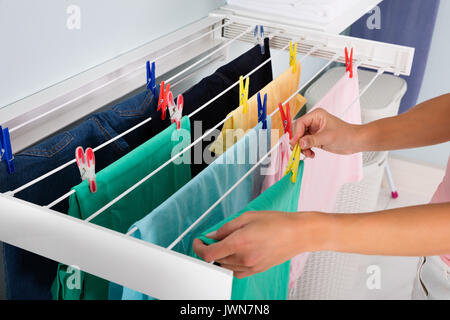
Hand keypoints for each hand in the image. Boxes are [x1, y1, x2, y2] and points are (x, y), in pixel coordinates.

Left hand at [193, 211, 323, 278]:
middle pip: (216, 259)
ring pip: (225, 266)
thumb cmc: (277, 222)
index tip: (198, 241)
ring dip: (221, 256)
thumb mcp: (248, 217)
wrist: (298, 234)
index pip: (209, 253)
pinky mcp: (257, 270)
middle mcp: (243, 257)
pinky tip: (236, 253)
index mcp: (239, 242)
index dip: (198, 247)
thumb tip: (213, 235)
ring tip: (229, 243)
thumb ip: (227, 227)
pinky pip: (236, 272)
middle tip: (214, 237)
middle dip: (211, 249)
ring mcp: (251, 266)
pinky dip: (231, 264)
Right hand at [290, 108, 360, 157]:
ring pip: (300, 138)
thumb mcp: (327, 137)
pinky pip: (305, 144)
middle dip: (298, 141)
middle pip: (298, 131)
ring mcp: (314, 130)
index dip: (296, 133)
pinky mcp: (315, 138)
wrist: (354, 142)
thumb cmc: (346, 134)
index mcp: (316, 115)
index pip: (300, 123)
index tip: (295, 143)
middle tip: (299, 149)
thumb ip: (312, 140)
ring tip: (308, 153)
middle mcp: (313, 122)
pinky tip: (311, 153)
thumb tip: (300, 143)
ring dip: (302, 147)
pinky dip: (306, 150)